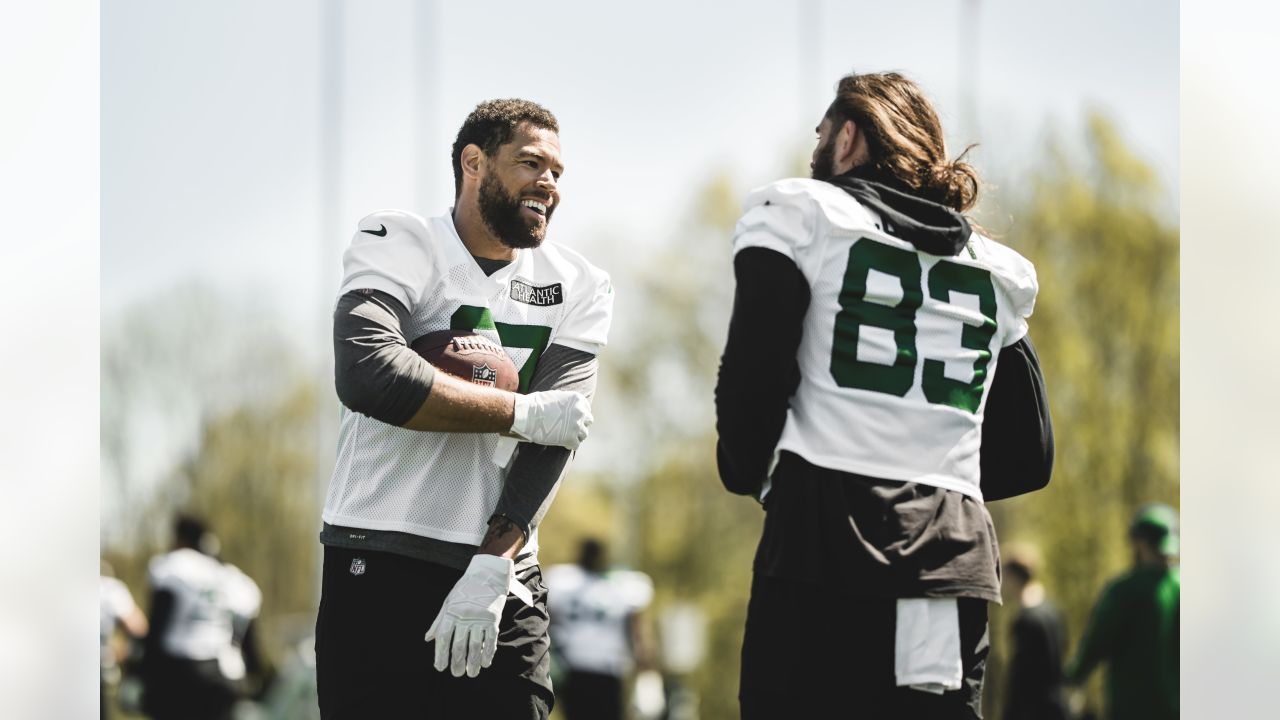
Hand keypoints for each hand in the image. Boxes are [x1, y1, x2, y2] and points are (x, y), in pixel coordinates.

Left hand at [424, 554, 512, 677]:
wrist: (488, 574)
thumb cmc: (465, 589)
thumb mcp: (448, 602)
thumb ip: (438, 621)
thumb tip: (428, 639)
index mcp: (451, 612)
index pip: (443, 637)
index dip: (440, 654)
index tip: (440, 667)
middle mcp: (465, 616)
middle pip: (459, 645)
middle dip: (456, 662)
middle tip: (456, 674)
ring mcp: (480, 618)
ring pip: (475, 646)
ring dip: (472, 662)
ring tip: (470, 673)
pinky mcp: (493, 619)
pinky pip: (490, 640)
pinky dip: (488, 653)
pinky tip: (485, 663)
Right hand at [509, 390, 591, 449]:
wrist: (526, 414)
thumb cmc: (536, 404)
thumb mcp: (556, 397)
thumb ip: (567, 403)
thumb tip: (570, 409)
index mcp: (578, 399)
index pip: (586, 409)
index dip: (578, 415)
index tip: (572, 419)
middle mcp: (581, 412)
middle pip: (588, 421)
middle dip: (580, 424)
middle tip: (570, 428)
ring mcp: (577, 426)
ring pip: (584, 434)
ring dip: (576, 436)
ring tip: (566, 436)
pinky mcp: (571, 438)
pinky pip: (576, 445)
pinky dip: (570, 445)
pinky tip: (563, 444)